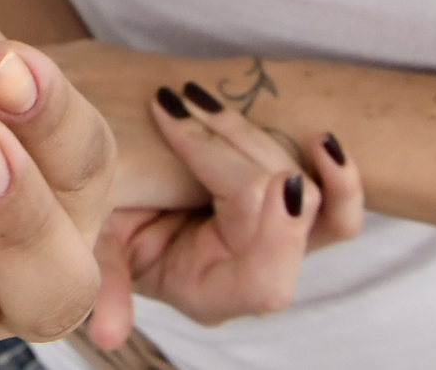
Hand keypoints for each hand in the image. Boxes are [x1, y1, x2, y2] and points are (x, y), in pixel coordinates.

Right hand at [85, 85, 361, 342]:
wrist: (122, 191)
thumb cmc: (105, 223)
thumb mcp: (96, 250)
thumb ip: (106, 286)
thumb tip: (106, 335)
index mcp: (211, 295)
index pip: (263, 271)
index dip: (267, 223)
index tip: (260, 175)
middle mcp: (255, 274)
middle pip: (282, 214)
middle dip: (227, 148)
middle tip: (174, 105)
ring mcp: (281, 240)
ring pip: (310, 196)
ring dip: (256, 138)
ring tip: (203, 101)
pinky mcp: (293, 209)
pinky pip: (340, 206)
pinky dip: (339, 174)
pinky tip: (322, 140)